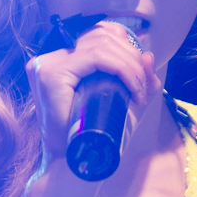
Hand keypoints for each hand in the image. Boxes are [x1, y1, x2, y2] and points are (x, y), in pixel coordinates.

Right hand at [25, 21, 161, 167]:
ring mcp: (47, 64)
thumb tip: (149, 55)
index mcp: (60, 59)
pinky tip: (134, 90)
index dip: (125, 43)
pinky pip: (96, 58)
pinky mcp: (52, 75)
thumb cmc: (93, 135)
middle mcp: (50, 57)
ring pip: (101, 45)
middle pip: (101, 35)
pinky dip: (122, 70)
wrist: (71, 163)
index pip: (96, 33)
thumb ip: (135, 79)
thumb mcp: (120, 101)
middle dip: (132, 56)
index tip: (141, 69)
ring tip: (140, 91)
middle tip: (144, 85)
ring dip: (130, 65)